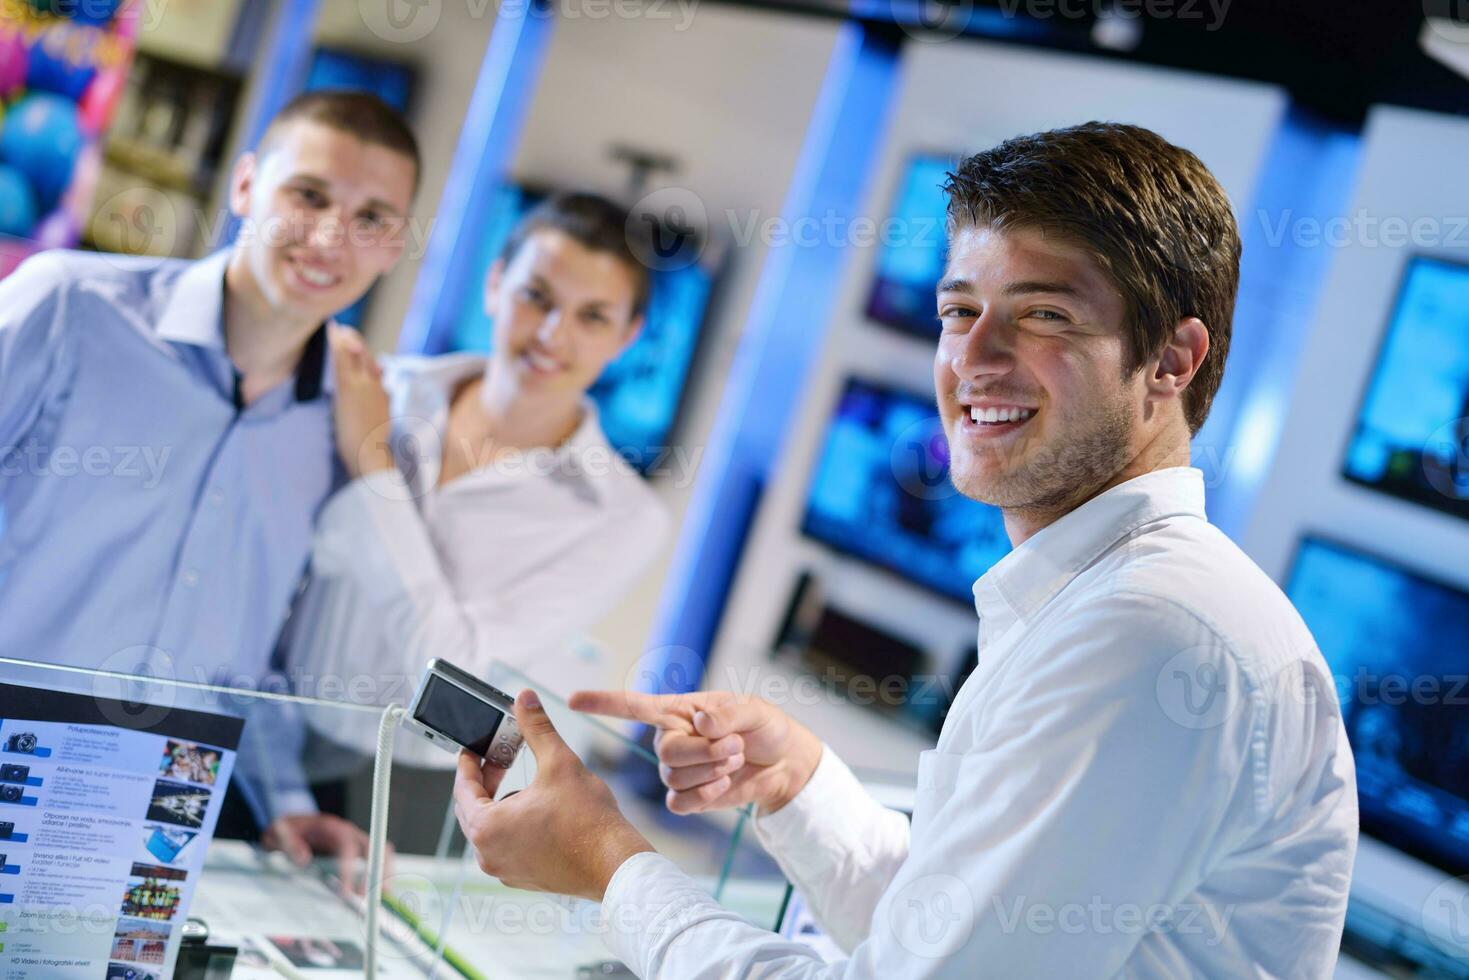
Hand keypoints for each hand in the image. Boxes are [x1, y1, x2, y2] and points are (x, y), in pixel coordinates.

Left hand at [261, 812, 382, 896]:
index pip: (348, 848)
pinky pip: (375, 860)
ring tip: (379, 897)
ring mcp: (355, 841)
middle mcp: (349, 832)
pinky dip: (379, 875)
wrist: (291, 826)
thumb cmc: (285, 830)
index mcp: (332, 828)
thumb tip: (304, 859)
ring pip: (381, 852)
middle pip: (375, 846)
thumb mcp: (278, 832)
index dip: (350, 870)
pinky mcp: (356, 851)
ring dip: (383, 873)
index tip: (345, 893)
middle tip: (366, 897)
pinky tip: (375, 893)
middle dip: (376, 872)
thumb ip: (289, 843)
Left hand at [328, 325, 392, 478]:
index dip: (363, 357)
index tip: (354, 347)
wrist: (373, 456)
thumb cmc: (373, 448)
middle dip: (353, 342)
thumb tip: (370, 399)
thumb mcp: (377, 424)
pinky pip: (343, 361)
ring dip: (344, 339)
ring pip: (354, 355)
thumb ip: (376, 407)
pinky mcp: (349, 389)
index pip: (373, 370)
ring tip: (334, 327)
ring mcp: (363, 386)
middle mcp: (375, 386)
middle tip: (341, 330)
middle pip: (364, 358)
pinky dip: (338, 345)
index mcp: (382, 396)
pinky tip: (333, 333)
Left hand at [454, 690, 653, 901]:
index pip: (462, 788)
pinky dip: (512, 825)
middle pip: (472, 809)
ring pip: (489, 829)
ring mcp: (505, 869)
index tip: (473, 748)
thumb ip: (537, 727)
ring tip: (523, 785)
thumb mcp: (559, 763)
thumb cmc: (587, 820)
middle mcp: (488, 854)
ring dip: (499, 804)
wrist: (615, 863)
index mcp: (487, 827)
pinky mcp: (522, 877)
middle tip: (500, 759)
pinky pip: (506, 846)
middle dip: (484, 781)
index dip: (468, 762)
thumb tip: (525, 699)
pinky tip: (536, 810)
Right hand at [569, 690, 822, 816]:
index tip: (572, 699)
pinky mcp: (689, 797)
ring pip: (674, 777)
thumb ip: (727, 713)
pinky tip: (722, 785)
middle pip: (667, 752)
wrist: (785, 763)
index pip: (632, 706)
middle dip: (706, 751)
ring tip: (735, 759)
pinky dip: (704, 795)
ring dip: (712, 771)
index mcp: (677, 711)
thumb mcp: (752, 710)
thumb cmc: (765, 727)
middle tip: (735, 745)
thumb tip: (700, 721)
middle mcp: (670, 739)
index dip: (602, 702)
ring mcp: (677, 770)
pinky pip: (679, 802)